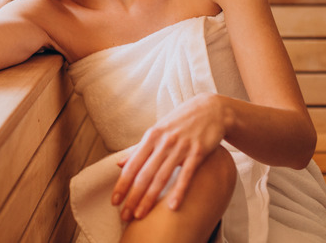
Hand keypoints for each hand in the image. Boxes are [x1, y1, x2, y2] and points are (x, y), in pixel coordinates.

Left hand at [111, 92, 227, 220]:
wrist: (211, 110)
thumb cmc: (181, 122)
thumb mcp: (158, 130)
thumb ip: (139, 149)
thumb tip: (119, 163)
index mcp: (151, 137)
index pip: (132, 165)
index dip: (122, 184)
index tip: (114, 201)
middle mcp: (163, 142)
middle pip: (144, 174)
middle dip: (132, 196)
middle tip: (125, 216)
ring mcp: (181, 147)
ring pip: (161, 177)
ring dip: (149, 198)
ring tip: (141, 214)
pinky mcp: (198, 152)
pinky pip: (186, 175)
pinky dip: (179, 191)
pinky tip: (172, 207)